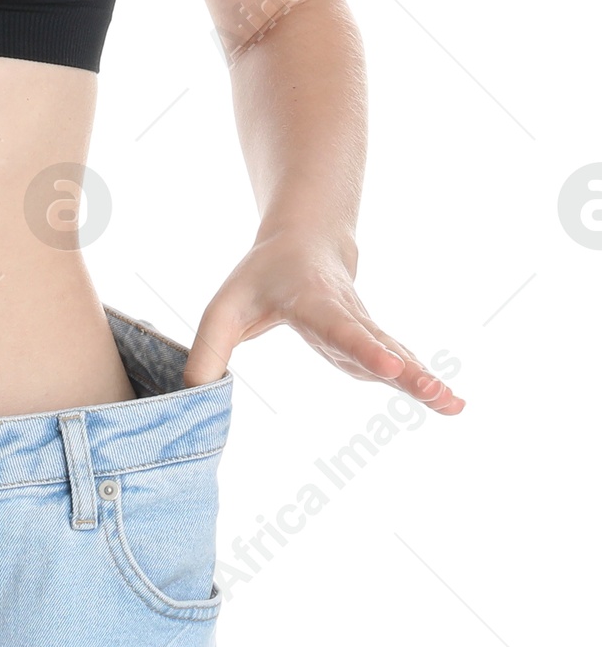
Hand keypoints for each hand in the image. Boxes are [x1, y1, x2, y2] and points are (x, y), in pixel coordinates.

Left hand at [181, 230, 464, 414]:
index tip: (386, 365)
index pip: (339, 327)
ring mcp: (365, 331)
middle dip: (405, 370)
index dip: (362, 346)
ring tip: (453, 404)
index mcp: (313, 304)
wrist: (307, 242)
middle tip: (431, 391)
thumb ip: (208, 350)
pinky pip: (400, 363)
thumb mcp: (225, 307)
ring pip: (396, 356)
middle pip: (377, 345)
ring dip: (423, 380)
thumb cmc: (262, 278)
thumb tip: (193, 400)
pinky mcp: (373, 343)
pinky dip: (423, 383)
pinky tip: (448, 403)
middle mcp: (347, 317)